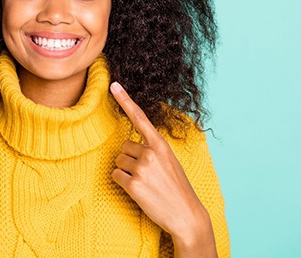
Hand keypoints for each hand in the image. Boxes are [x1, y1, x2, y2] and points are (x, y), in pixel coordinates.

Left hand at [110, 82, 215, 255]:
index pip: (140, 117)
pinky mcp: (134, 185)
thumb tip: (130, 146)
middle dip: (129, 158)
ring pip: (119, 161)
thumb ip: (153, 150)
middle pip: (123, 146)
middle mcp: (151, 153)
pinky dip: (122, 183)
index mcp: (161, 145)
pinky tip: (138, 191)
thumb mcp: (170, 162)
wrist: (187, 216)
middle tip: (146, 174)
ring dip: (126, 171)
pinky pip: (116, 176)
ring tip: (144, 183)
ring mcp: (142, 169)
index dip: (125, 100)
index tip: (114, 85)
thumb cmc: (177, 188)